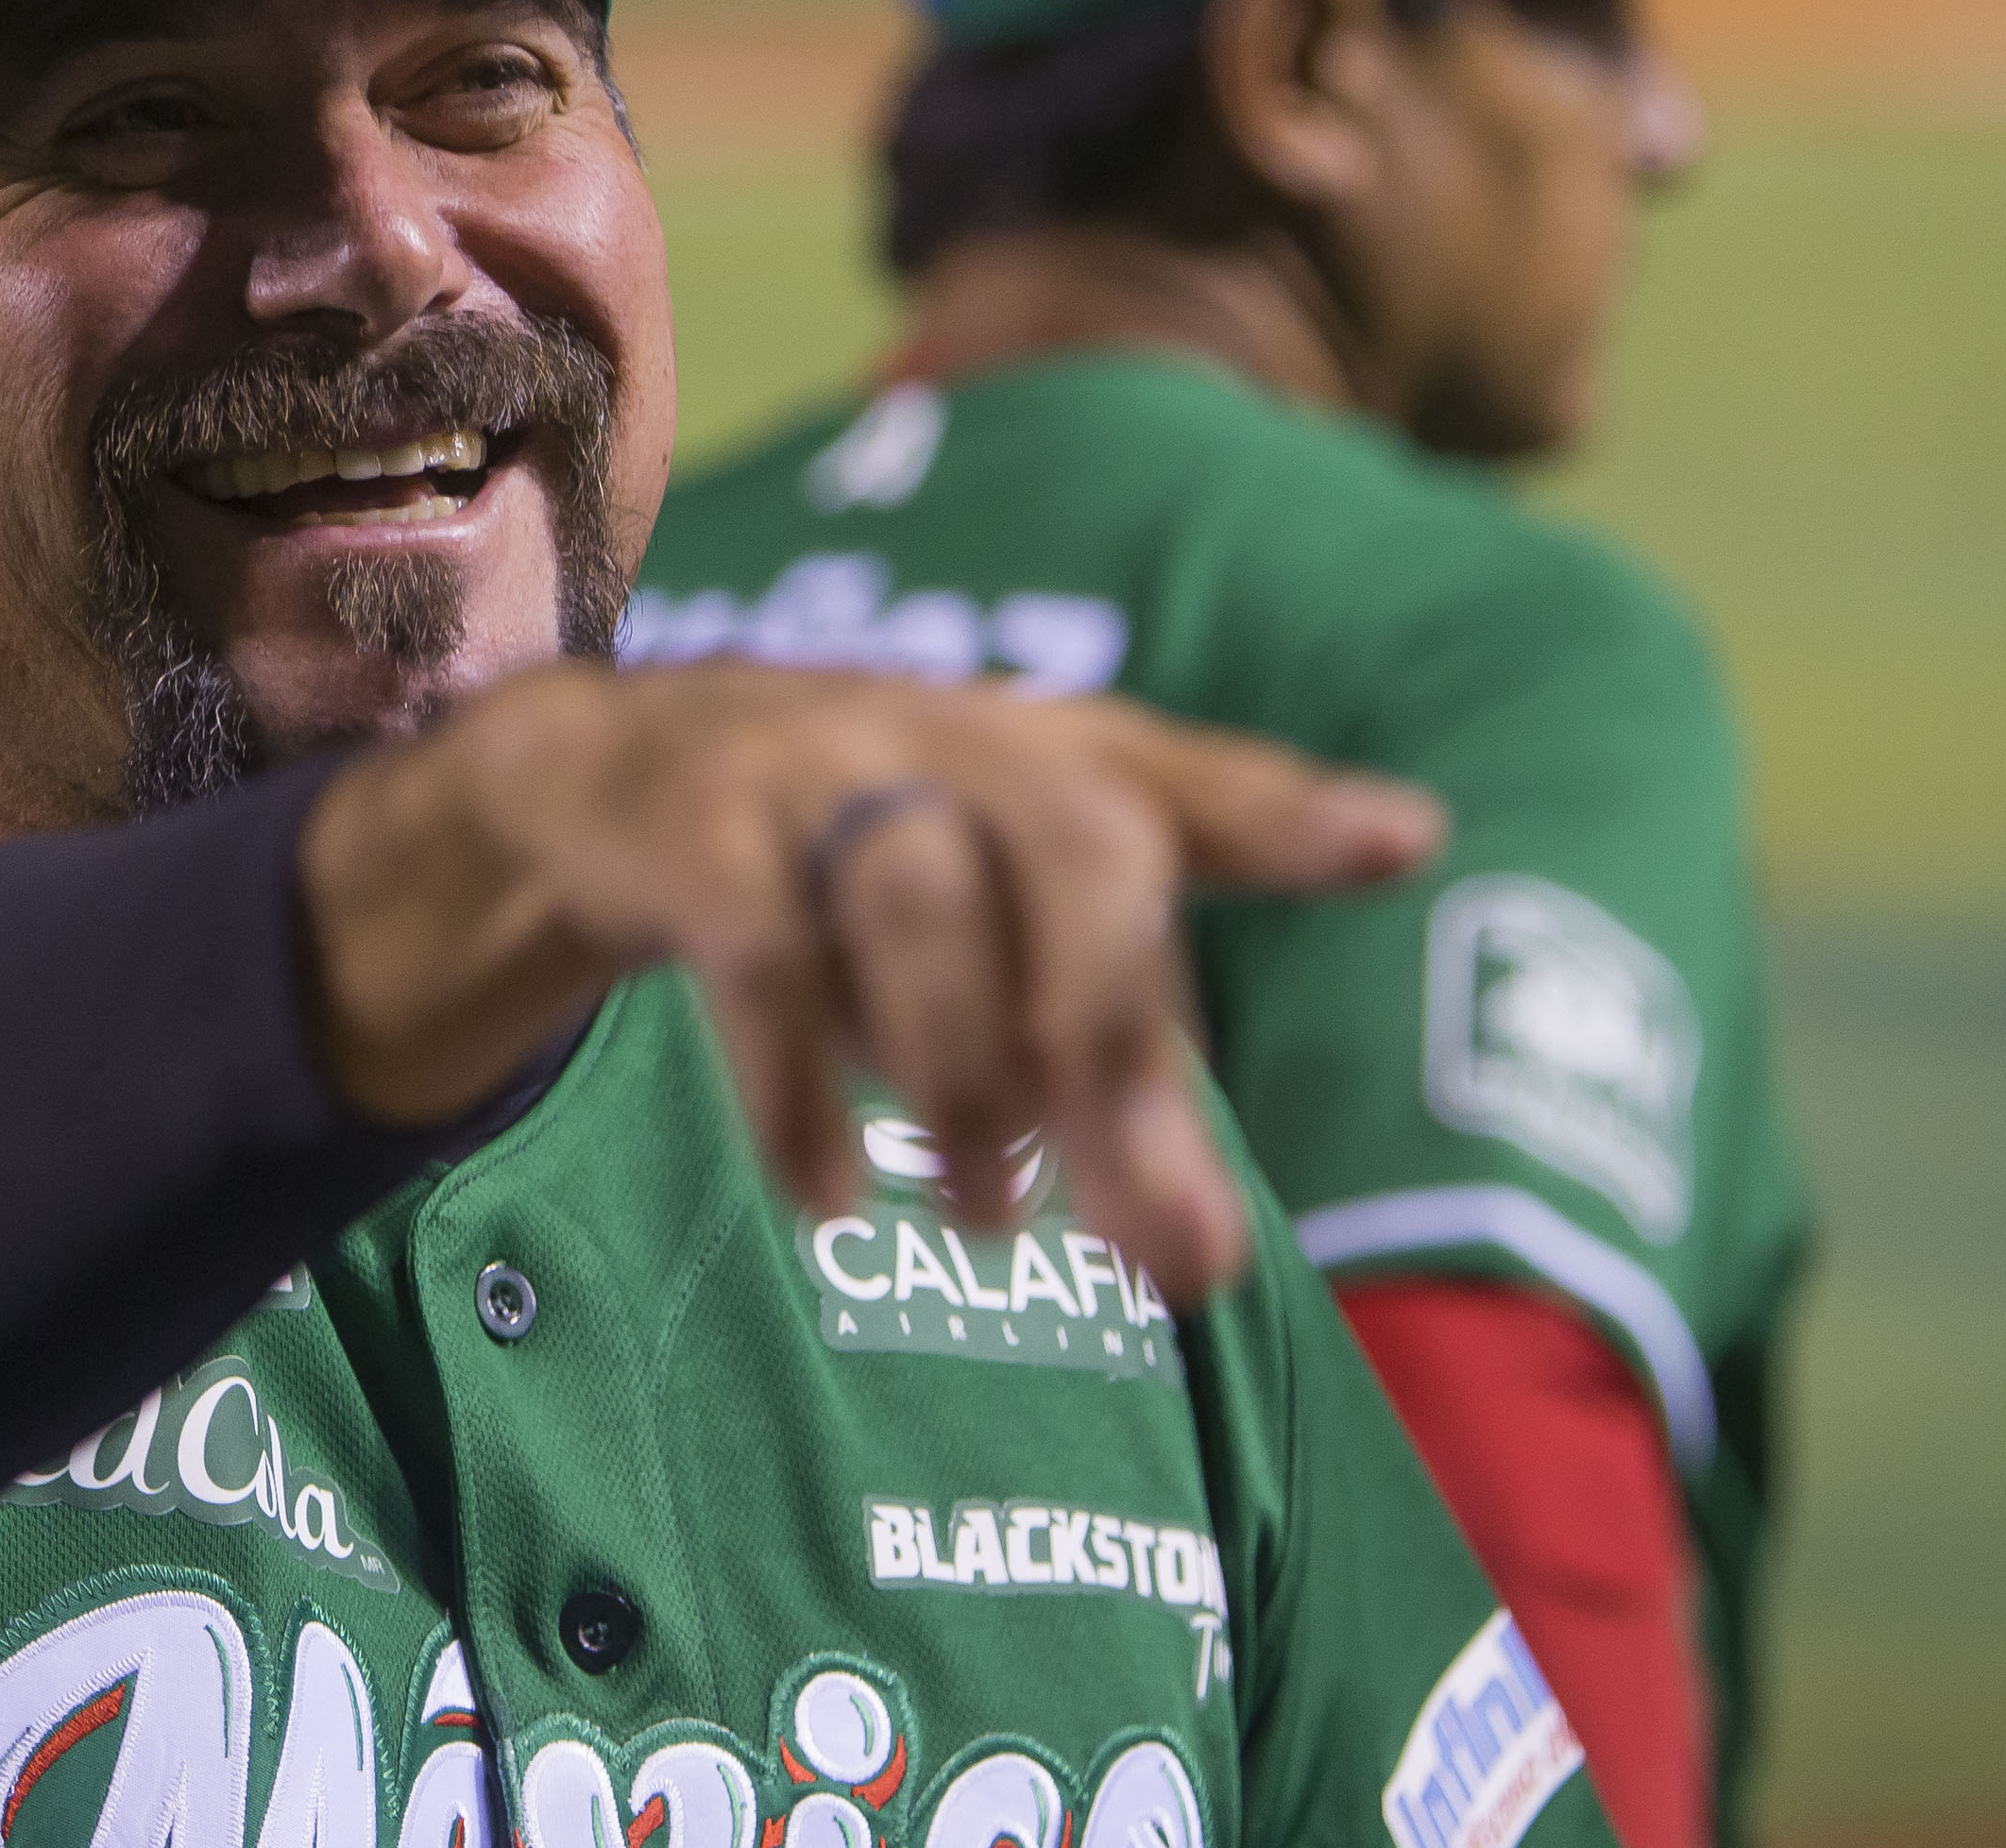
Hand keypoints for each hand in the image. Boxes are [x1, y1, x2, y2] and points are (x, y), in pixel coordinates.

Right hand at [300, 660, 1444, 1307]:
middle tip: (1145, 1210)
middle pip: (1073, 843)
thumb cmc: (857, 874)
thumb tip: (1207, 1269)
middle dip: (1113, 1023)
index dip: (1288, 812)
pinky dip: (798, 1088)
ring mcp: (814, 767)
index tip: (1401, 842)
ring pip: (921, 891)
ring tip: (994, 1218)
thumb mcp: (990, 943)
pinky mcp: (694, 826)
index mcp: (1044, 759)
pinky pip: (760, 953)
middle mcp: (947, 737)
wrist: (604, 778)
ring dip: (968, 1071)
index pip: (1180, 777)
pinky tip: (830, 1198)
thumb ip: (1110, 1083)